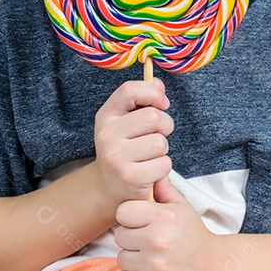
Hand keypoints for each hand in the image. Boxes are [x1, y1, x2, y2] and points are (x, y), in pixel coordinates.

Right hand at [90, 78, 173, 205]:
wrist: (108, 186)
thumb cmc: (124, 148)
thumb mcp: (127, 121)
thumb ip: (144, 99)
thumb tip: (158, 84)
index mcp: (106, 115)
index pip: (130, 90)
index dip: (152, 93)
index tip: (162, 104)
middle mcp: (106, 134)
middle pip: (153, 117)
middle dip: (165, 125)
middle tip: (158, 135)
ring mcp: (115, 157)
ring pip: (160, 142)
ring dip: (163, 149)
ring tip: (151, 154)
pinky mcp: (129, 177)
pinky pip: (163, 164)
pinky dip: (163, 167)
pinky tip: (150, 170)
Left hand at [114, 176, 225, 270]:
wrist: (212, 269)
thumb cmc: (193, 235)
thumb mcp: (183, 207)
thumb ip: (164, 188)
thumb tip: (152, 170)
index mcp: (164, 217)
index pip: (123, 212)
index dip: (131, 216)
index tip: (142, 221)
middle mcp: (158, 240)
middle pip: (119, 235)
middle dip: (131, 237)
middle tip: (148, 240)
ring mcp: (153, 266)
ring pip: (121, 257)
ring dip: (132, 258)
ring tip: (150, 256)